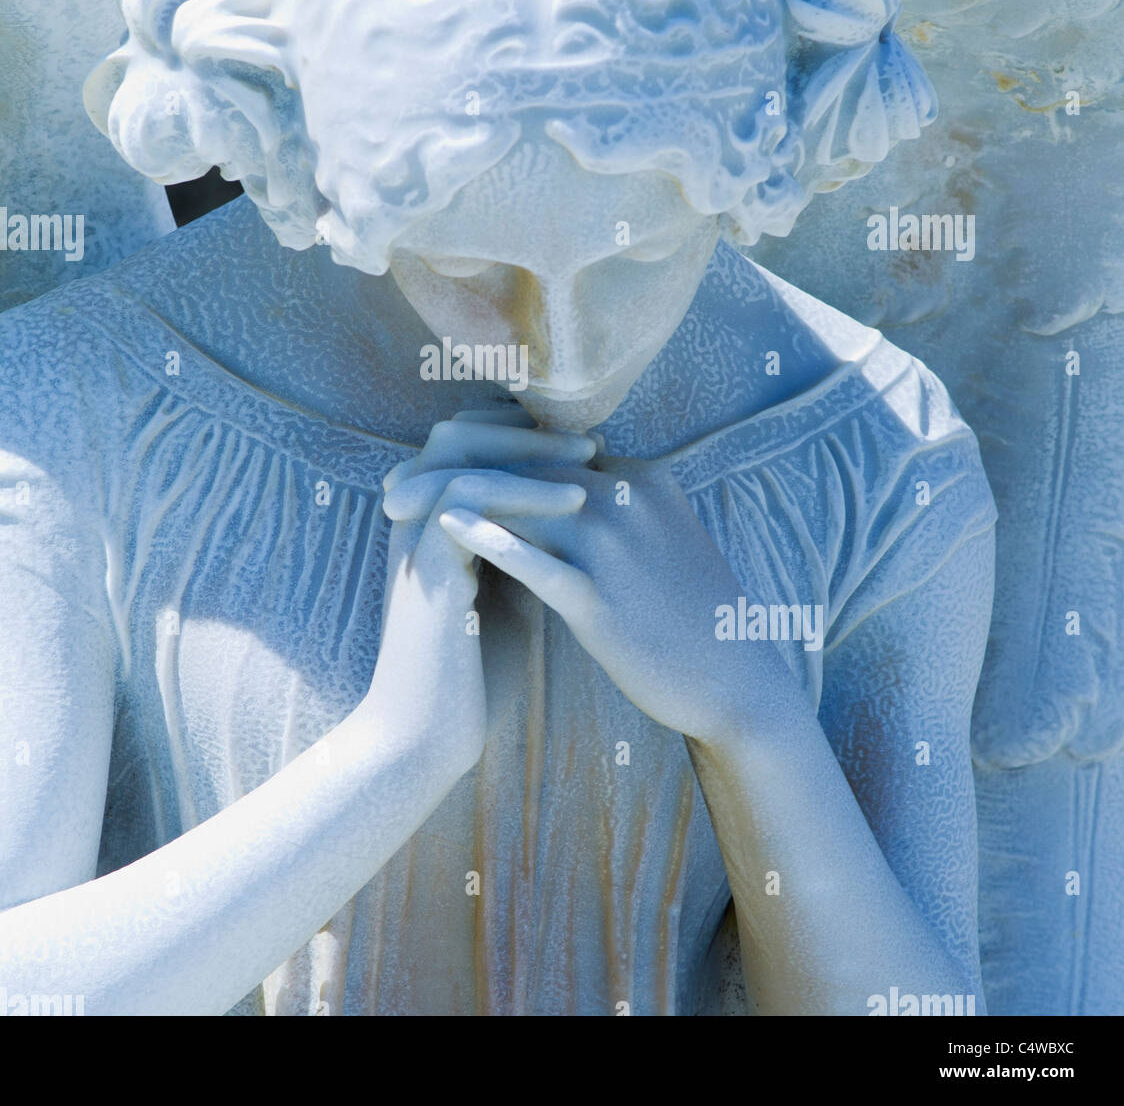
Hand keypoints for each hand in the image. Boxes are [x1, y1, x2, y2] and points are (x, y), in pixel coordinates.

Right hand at [361, 410, 595, 777]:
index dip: (521, 436)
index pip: (469, 447)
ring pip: (459, 454)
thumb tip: (579, 517)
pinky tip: (574, 500)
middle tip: (587, 439)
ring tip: (589, 456)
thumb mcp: (513, 595)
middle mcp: (417, 522)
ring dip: (530, 451)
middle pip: (458, 434)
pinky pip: (468, 499)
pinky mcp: (426, 563)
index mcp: (434, 525)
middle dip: (525, 429)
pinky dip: (523, 491)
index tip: (583, 446)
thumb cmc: (477, 673)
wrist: (430, 736)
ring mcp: (415, 538)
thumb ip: (529, 550)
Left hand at [388, 453, 799, 741]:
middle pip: (522, 466)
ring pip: (521, 505)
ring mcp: (615, 548)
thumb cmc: (692, 613)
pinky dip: (489, 543)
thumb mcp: (660, 535)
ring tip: (399, 508)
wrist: (738, 682)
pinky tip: (445, 534)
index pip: (543, 450)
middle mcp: (626, 499)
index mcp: (640, 478)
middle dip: (453, 469)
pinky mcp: (603, 601)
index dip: (482, 456)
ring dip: (452, 501)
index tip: (432, 465)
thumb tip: (555, 492)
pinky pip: (537, 564)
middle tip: (395, 485)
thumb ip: (612, 505)